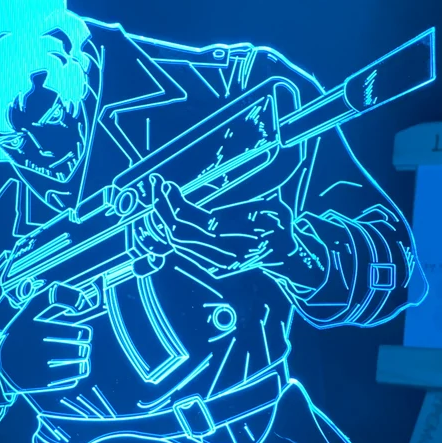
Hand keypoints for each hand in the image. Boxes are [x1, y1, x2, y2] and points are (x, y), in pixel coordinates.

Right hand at [0, 287, 90, 402]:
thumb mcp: (31, 309)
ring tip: (75, 358)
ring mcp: (42, 368)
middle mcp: (40, 349)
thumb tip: (81, 303)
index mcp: (40, 329)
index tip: (79, 334)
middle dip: (83, 347)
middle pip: (80, 350)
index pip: (78, 333)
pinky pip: (72, 380)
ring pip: (79, 366)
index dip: (83, 333)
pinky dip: (73, 375)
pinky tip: (66, 369)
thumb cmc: (21, 332)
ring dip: (81, 361)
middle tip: (78, 346)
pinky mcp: (44, 385)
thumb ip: (56, 296)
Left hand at [133, 174, 326, 291]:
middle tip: (156, 183)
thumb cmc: (283, 230)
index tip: (167, 185)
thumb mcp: (275, 214)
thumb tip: (215, 219)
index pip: (190, 225)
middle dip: (163, 207)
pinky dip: (171, 223)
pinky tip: (167, 205)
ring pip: (175, 238)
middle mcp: (215, 255)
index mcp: (230, 245)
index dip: (174, 204)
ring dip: (164, 214)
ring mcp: (210, 259)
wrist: (285, 256)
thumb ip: (252, 213)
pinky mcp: (207, 257)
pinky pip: (181, 242)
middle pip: (176, 231)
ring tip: (159, 190)